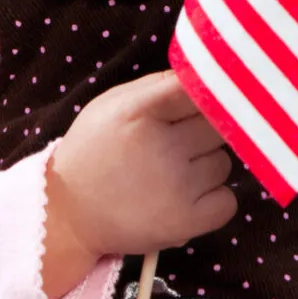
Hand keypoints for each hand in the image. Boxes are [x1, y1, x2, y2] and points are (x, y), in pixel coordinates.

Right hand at [43, 71, 235, 291]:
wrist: (69, 214)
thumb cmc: (95, 151)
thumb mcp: (111, 104)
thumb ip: (157, 85)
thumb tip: (202, 76)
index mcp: (139, 111)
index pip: (197, 88)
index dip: (208, 92)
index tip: (207, 99)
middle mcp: (161, 147)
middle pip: (218, 125)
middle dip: (204, 131)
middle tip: (178, 143)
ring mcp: (176, 187)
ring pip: (224, 162)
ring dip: (206, 167)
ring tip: (172, 175)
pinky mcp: (186, 222)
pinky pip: (227, 201)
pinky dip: (212, 202)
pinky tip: (186, 199)